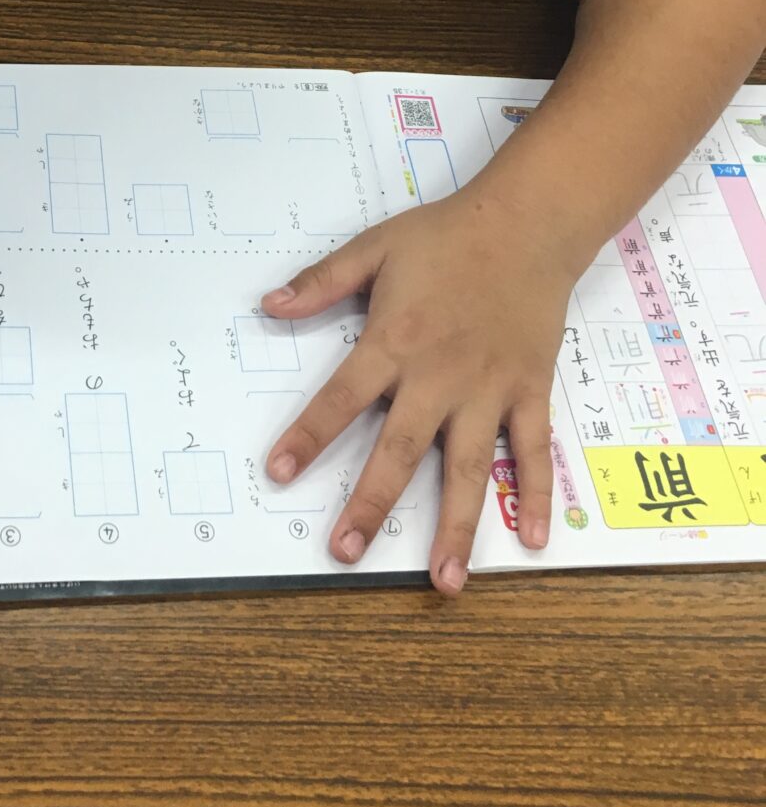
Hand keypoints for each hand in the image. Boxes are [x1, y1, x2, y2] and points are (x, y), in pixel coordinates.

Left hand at [261, 196, 573, 595]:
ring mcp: (489, 390)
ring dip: (456, 527)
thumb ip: (322, 281)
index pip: (340, 398)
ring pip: (470, 469)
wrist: (527, 223)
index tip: (278, 472)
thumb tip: (269, 305)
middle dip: (371, 504)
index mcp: (395, 342)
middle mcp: (440, 377)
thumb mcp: (374, 247)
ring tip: (443, 583)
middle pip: (400, 450)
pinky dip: (538, 495)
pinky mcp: (530, 391)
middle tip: (344, 553)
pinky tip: (532, 541)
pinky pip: (534, 452)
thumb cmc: (446, 236)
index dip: (308, 436)